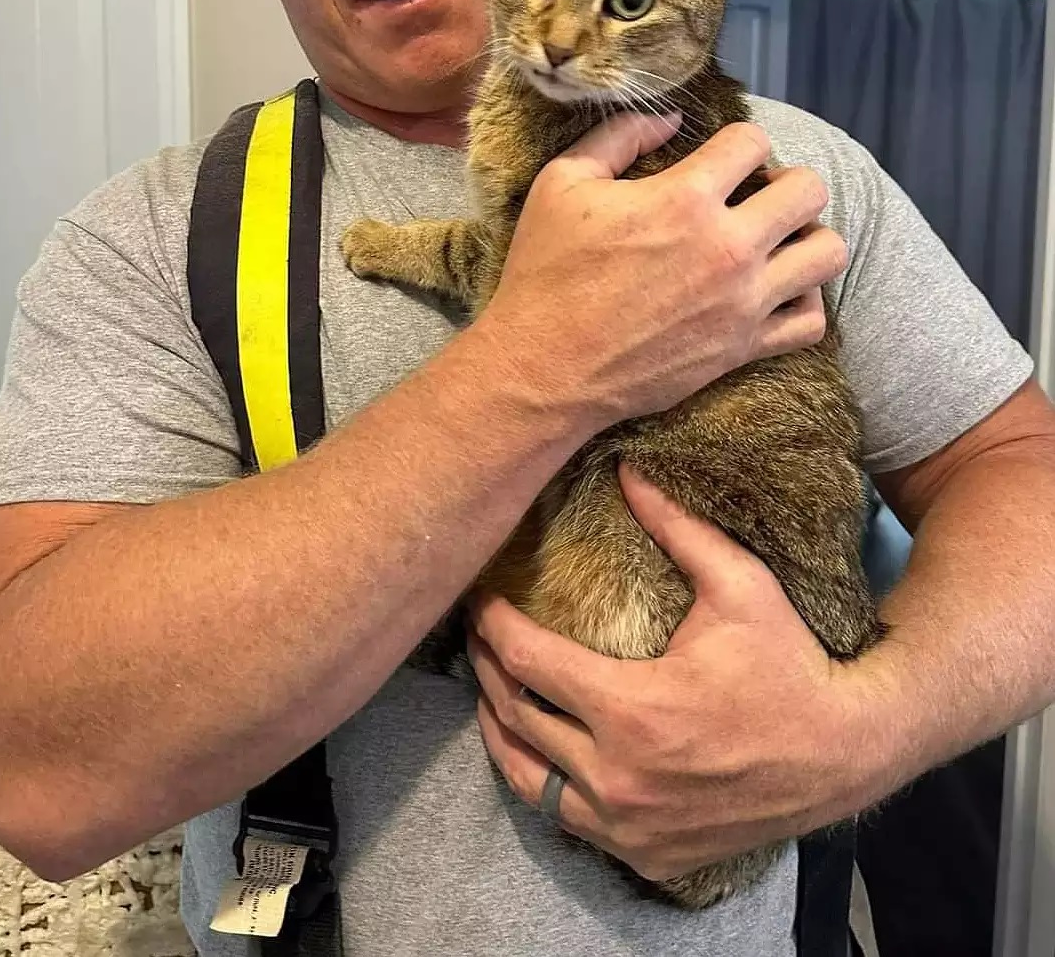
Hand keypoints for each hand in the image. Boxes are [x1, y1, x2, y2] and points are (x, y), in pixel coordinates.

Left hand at [467, 467, 887, 882]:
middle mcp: (617, 776)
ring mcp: (628, 825)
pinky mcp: (646, 855)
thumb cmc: (789, 663)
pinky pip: (568, 822)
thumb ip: (677, 527)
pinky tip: (544, 753)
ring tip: (495, 696)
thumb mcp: (740, 585)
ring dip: (503, 734)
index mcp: (630, 709)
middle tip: (480, 639)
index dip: (493, 626)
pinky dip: (546, 785)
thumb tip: (626, 471)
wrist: (846, 752)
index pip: (526, 662)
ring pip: (527, 783)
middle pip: (514, 719)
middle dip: (487, 672)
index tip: (482, 601)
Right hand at [480, 113, 846, 428]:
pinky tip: (773, 290)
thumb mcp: (561, 183)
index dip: (737, 142)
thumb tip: (671, 119)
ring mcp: (743, 301)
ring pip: (827, 252)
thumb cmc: (547, 272)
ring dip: (806, 237)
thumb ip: (619, 136)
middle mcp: (727, 247)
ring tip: (774, 241)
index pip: (752, 141)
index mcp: (684, 198)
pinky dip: (803, 300)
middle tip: (754, 196)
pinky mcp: (743, 348)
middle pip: (808, 190)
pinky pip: (812, 320)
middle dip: (786, 181)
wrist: (544, 368)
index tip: (719, 160)